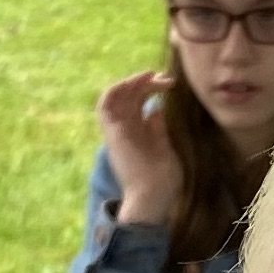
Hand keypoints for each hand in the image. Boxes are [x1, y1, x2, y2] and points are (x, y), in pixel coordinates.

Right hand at [98, 70, 182, 227]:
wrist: (153, 197)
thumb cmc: (162, 179)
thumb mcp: (164, 146)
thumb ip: (158, 128)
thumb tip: (157, 108)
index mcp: (136, 131)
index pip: (137, 101)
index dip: (150, 88)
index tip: (169, 83)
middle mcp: (124, 128)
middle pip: (128, 95)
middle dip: (144, 81)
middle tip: (164, 78)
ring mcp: (117, 130)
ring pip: (114, 95)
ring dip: (130, 81)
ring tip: (150, 76)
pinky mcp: (113, 133)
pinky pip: (104, 105)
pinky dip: (115, 89)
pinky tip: (133, 82)